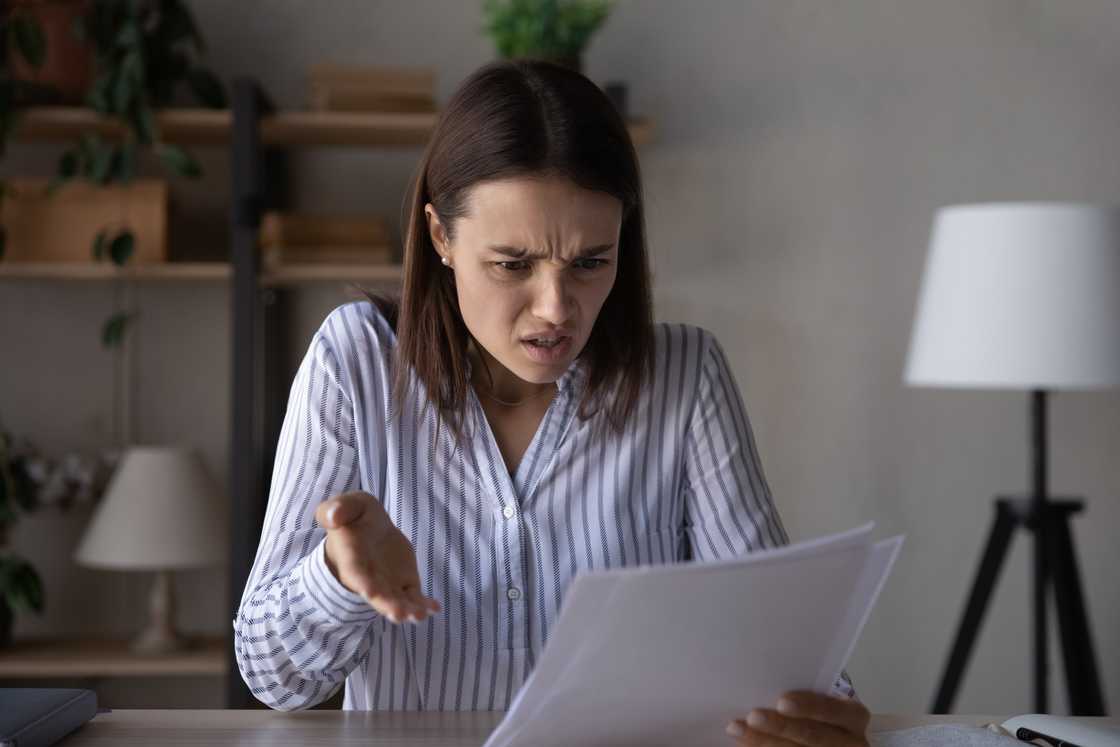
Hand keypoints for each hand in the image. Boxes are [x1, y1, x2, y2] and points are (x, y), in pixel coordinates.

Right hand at [315, 491, 440, 624]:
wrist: (367, 528)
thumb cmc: (352, 517)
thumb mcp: (346, 506)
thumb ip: (337, 510)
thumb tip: (333, 516)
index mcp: (351, 558)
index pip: (355, 572)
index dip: (362, 582)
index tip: (369, 591)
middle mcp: (368, 578)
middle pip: (377, 596)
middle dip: (387, 605)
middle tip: (398, 614)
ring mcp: (387, 584)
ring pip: (397, 601)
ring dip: (408, 610)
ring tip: (419, 615)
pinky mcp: (405, 583)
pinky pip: (414, 597)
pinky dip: (424, 604)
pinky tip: (434, 607)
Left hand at [725, 690, 869, 745]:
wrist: (837, 736)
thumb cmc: (823, 709)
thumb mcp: (825, 698)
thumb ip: (806, 693)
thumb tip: (764, 678)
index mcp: (853, 716)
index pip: (831, 709)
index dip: (807, 707)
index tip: (782, 701)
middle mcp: (849, 741)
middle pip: (812, 735)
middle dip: (780, 727)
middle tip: (752, 716)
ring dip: (763, 742)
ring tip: (737, 728)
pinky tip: (743, 743)